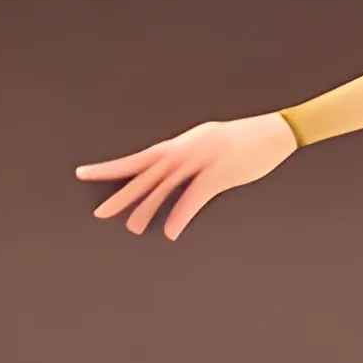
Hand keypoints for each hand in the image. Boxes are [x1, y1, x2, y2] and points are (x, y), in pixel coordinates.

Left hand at [76, 112, 296, 240]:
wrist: (277, 131)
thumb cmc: (248, 140)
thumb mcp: (212, 144)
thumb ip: (193, 157)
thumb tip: (178, 172)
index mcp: (182, 143)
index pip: (140, 158)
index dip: (112, 168)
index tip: (85, 174)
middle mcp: (185, 149)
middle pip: (145, 173)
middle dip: (122, 193)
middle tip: (100, 212)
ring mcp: (201, 160)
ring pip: (164, 186)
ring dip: (147, 208)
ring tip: (132, 228)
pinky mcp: (218, 173)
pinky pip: (192, 197)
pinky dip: (180, 214)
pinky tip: (170, 231)